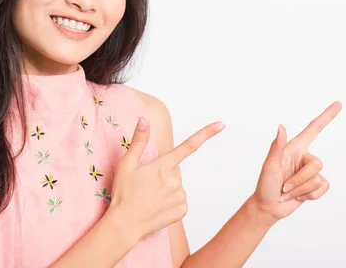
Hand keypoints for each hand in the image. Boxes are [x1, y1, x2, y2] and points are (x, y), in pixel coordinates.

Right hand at [108, 117, 224, 241]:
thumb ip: (138, 141)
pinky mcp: (183, 210)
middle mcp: (175, 180)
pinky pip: (180, 201)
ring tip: (150, 198)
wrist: (124, 225)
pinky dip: (171, 203)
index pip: (189, 146)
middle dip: (164, 175)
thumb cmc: (123, 194)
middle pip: (175, 170)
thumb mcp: (127, 165)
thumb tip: (144, 119)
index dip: (207, 133)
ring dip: (167, 190)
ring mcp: (180, 196)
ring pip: (177, 186)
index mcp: (163, 166)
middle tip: (147, 186)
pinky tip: (158, 207)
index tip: (221, 124)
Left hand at [251, 101, 341, 222]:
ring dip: (301, 190)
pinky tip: (298, 197)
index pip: (314, 129)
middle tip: (284, 186)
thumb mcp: (270, 166)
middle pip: (317, 165)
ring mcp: (309, 172)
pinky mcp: (314, 186)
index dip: (327, 116)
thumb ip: (277, 146)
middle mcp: (304, 157)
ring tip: (287, 192)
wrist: (268, 207)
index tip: (338, 104)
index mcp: (294, 148)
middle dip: (300, 180)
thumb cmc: (265, 184)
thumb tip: (281, 126)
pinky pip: (323, 188)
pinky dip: (310, 196)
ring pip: (318, 179)